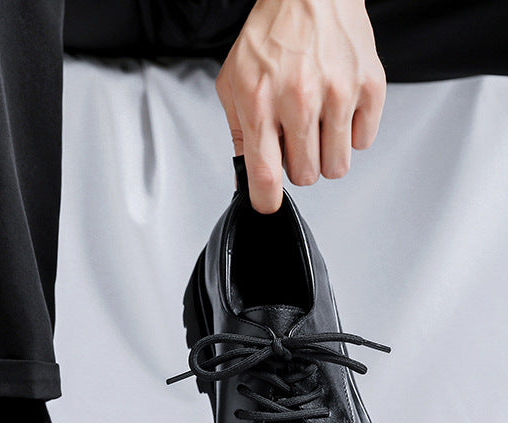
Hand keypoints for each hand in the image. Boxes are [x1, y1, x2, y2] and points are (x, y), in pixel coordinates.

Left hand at [215, 0, 385, 212]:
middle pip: (306, 175)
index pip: (265, 173)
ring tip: (317, 127)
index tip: (267, 204)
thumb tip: (244, 178)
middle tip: (295, 141)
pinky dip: (351, 134)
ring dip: (326, 155)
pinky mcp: (369, 86)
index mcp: (261, 101)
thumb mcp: (234, 84)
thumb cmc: (270, 36)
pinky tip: (338, 111)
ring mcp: (338, 93)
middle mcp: (300, 99)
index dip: (266, 199)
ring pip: (337, 166)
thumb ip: (239, 134)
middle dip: (298, 165)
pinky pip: (363, 142)